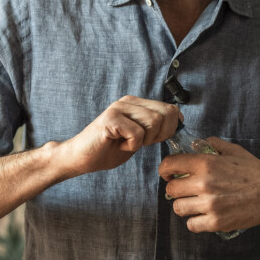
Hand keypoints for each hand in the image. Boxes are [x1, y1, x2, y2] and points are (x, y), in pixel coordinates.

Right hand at [67, 95, 181, 174]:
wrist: (80, 158)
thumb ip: (155, 126)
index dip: (170, 128)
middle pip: (164, 114)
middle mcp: (128, 101)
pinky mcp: (110, 119)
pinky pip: (137, 134)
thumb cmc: (109, 149)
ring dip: (144, 141)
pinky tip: (118, 145)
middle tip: (140, 143)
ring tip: (127, 143)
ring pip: (153, 122)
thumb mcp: (139, 137)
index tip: (154, 139)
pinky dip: (131, 146)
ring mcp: (118, 108)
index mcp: (136, 103)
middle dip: (159, 135)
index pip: (170, 109)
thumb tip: (179, 118)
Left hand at [158, 137, 259, 233]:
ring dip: (184, 204)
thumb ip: (212, 143)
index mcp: (206, 163)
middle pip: (171, 189)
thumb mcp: (233, 150)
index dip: (165, 168)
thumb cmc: (254, 171)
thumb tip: (194, 143)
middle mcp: (204, 184)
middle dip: (175, 187)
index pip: (170, 164)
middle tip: (184, 188)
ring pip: (178, 208)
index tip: (168, 172)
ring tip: (194, 202)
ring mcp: (209, 205)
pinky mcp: (216, 223)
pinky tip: (203, 214)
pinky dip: (194, 221)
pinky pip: (191, 225)